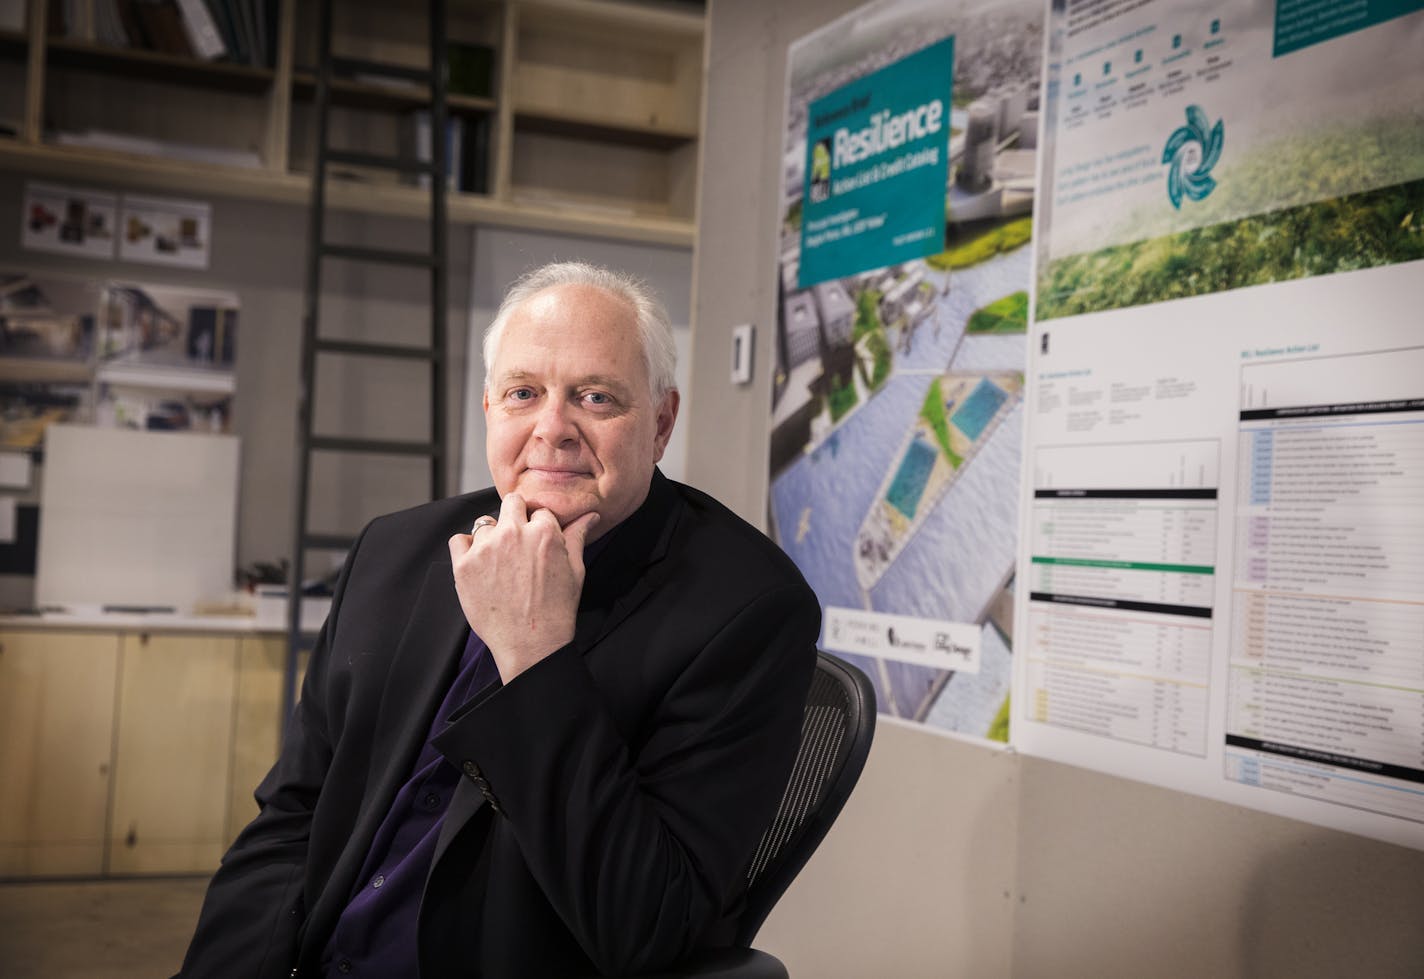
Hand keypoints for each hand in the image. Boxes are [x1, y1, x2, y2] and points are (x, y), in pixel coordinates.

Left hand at [448, 493, 598, 681]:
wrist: (531, 644)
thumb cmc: (556, 610)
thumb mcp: (575, 570)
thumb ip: (578, 536)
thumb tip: (590, 515)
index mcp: (544, 531)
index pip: (538, 510)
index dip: (538, 525)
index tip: (535, 541)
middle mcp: (513, 533)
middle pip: (510, 503)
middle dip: (515, 518)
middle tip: (517, 544)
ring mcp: (485, 548)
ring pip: (485, 524)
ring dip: (491, 537)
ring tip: (499, 563)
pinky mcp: (463, 565)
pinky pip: (458, 540)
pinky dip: (465, 548)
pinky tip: (479, 565)